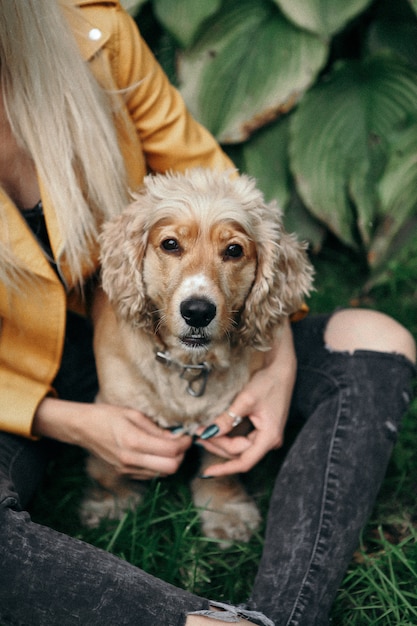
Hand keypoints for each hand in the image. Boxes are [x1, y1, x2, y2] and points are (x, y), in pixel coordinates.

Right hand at [33, 398, 191, 479]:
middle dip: (181, 455)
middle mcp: (131, 459)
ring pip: (162, 474)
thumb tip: (177, 436)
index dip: (184, 443)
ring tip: (170, 446)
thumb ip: (155, 428)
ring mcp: (127, 469)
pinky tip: (157, 452)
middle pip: (170, 468)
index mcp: (134, 441)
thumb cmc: (106, 415)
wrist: (82, 428)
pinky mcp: (125, 473)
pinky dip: (159, 465)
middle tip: (181, 442)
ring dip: (171, 461)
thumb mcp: (132, 414)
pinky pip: (150, 474)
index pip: (171, 451)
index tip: (187, 434)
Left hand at [195, 319, 295, 476]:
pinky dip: (227, 435)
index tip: (206, 472)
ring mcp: (266, 435)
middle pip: (239, 453)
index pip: (244, 461)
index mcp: (269, 437)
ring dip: (220, 442)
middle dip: (217, 446)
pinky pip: (242, 439)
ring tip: (201, 433)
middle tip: (197, 436)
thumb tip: (208, 433)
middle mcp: (269, 440)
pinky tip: (214, 430)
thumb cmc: (268, 382)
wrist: (281, 369)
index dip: (224, 468)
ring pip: (239, 447)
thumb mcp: (245, 400)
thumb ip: (227, 419)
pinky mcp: (262, 429)